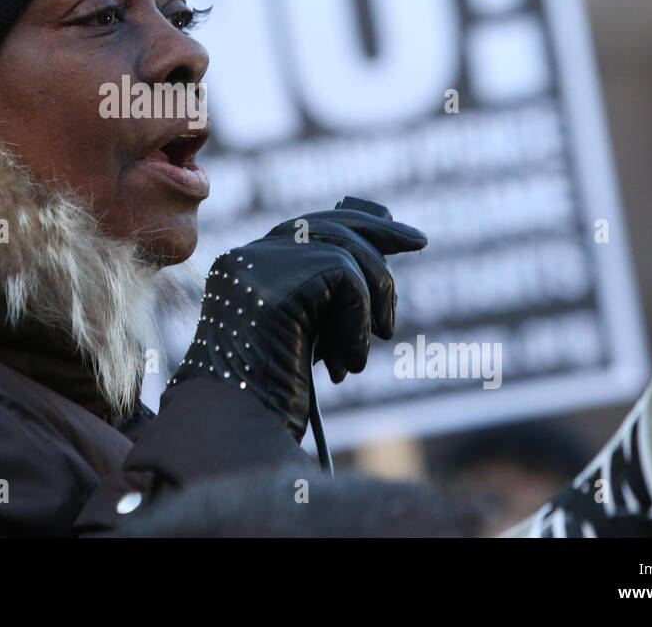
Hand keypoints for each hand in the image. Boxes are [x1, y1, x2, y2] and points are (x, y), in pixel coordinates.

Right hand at [168, 201, 425, 442]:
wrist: (233, 427)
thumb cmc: (266, 397)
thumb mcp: (303, 337)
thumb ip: (326, 300)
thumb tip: (377, 266)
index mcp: (246, 269)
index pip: (305, 229)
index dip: (354, 227)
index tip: (397, 233)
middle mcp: (248, 258)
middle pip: (325, 224)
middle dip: (377, 231)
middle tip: (419, 241)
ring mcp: (259, 263)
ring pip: (343, 249)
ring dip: (374, 298)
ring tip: (374, 344)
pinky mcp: (277, 279)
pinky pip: (347, 276)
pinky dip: (360, 321)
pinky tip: (350, 362)